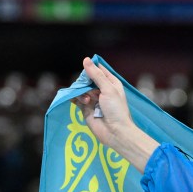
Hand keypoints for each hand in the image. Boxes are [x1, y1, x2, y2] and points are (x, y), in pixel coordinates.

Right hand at [73, 57, 158, 171]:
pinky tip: (81, 101)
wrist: (115, 132)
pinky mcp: (85, 108)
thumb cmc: (116, 110)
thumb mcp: (108, 89)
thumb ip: (96, 75)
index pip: (99, 70)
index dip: (92, 68)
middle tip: (86, 88)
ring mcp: (93, 99)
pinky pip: (76, 99)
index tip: (86, 67)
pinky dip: (76, 98)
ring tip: (87, 100)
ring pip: (81, 88)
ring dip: (81, 92)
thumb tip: (86, 60)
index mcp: (112, 83)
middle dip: (84, 81)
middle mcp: (102, 90)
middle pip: (87, 79)